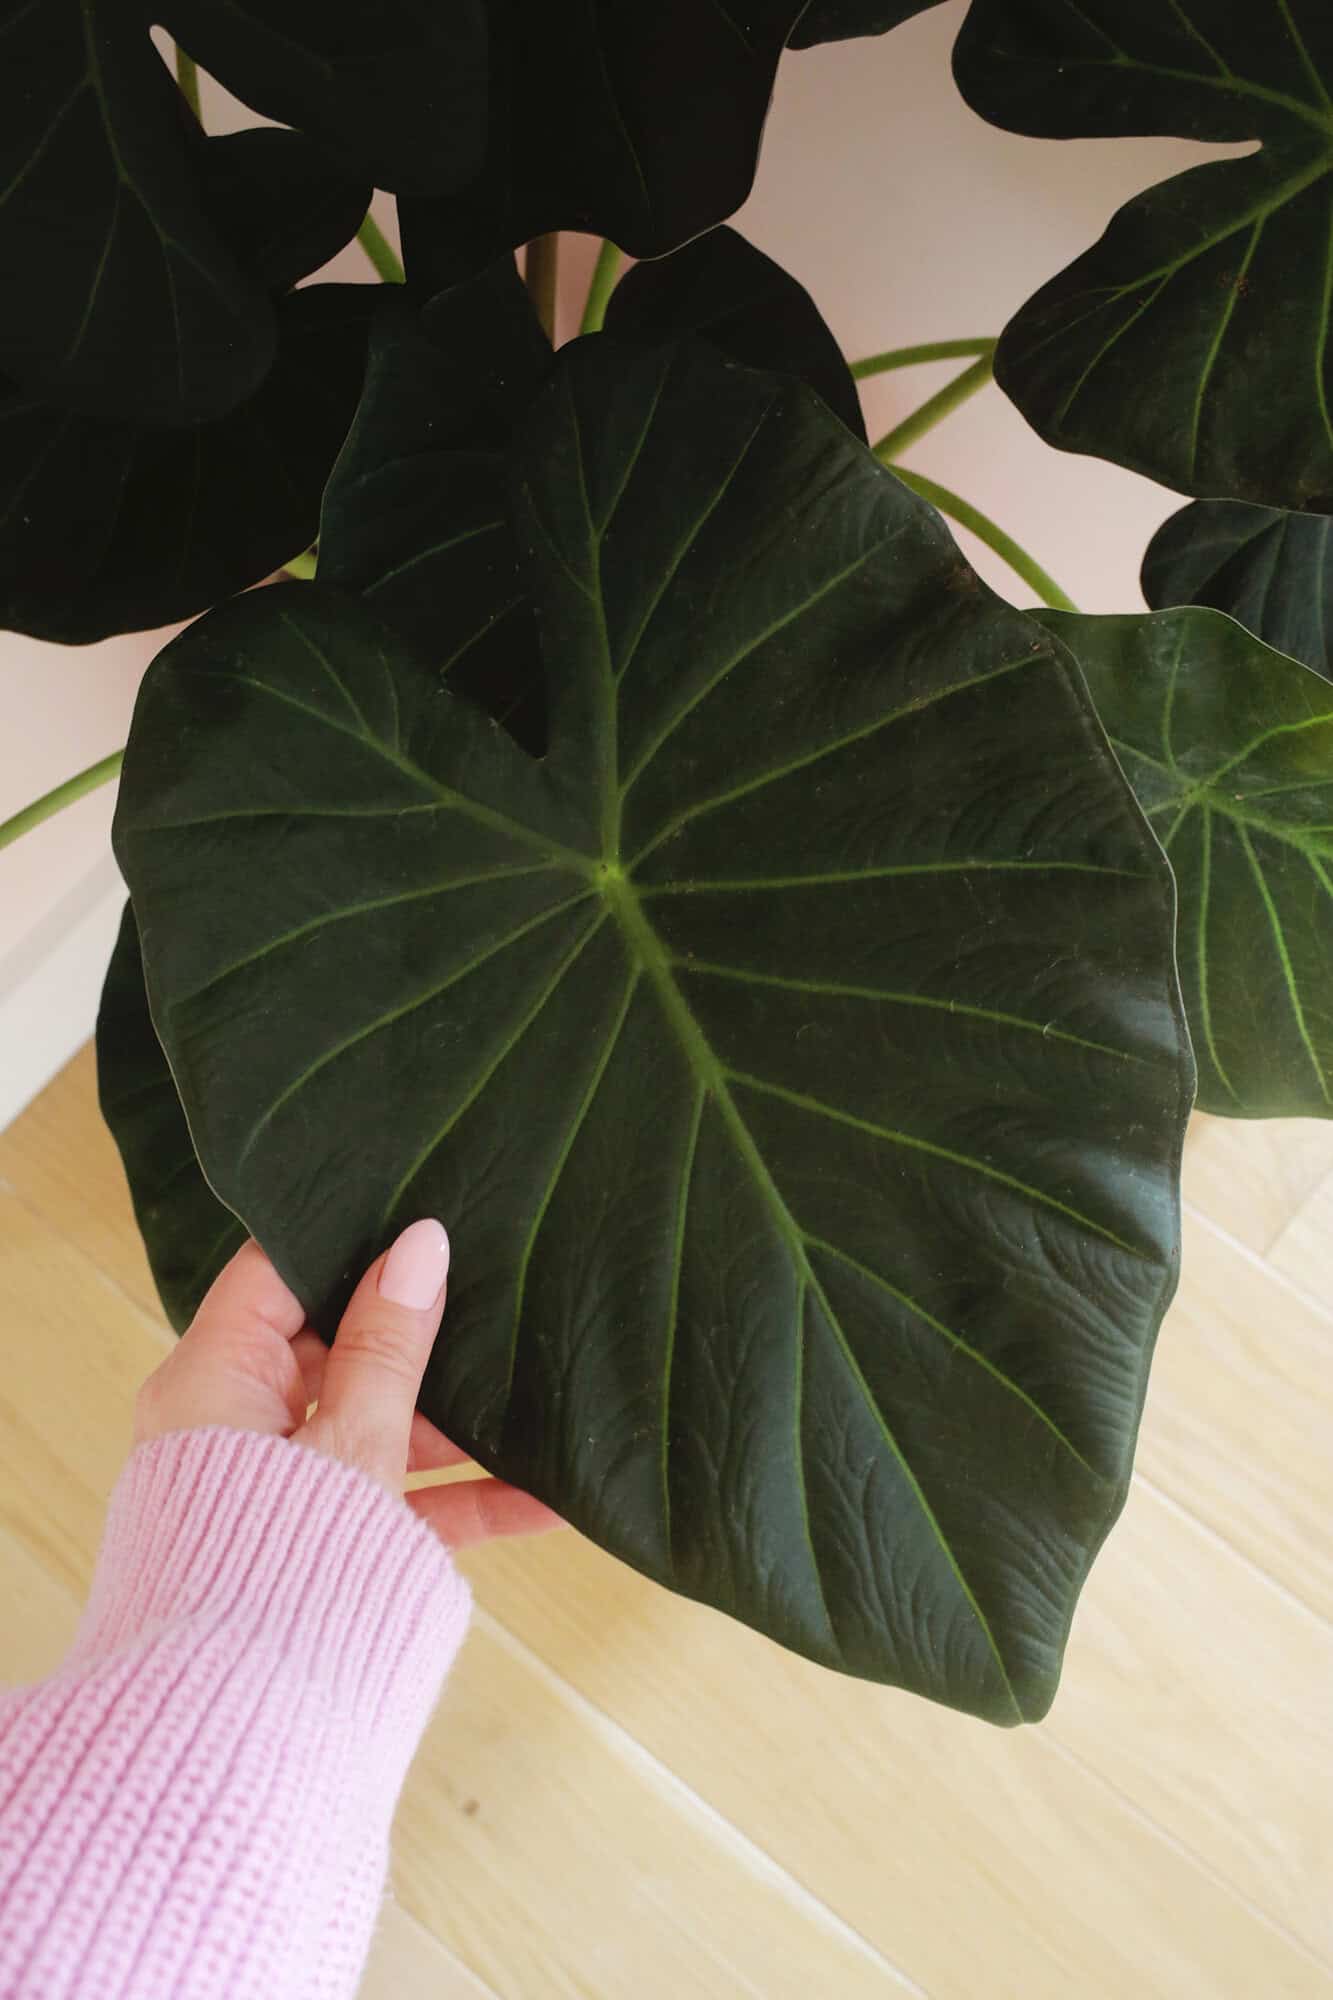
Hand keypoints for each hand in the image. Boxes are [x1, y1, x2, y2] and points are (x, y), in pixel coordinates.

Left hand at [134, 1220, 562, 1548]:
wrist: (240, 1738)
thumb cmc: (279, 1571)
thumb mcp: (352, 1442)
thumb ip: (388, 1346)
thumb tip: (419, 1243)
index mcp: (212, 1382)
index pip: (276, 1276)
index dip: (347, 1239)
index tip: (423, 1214)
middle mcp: (235, 1431)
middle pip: (332, 1351)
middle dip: (419, 1331)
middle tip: (497, 1284)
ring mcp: (281, 1495)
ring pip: (375, 1430)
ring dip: (455, 1421)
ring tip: (537, 1385)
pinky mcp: (320, 1555)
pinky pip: (394, 1506)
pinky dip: (459, 1499)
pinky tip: (548, 1498)